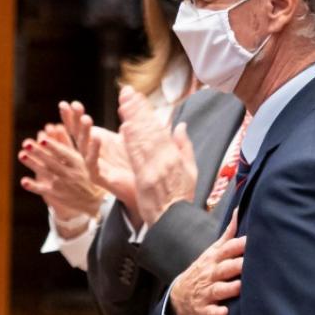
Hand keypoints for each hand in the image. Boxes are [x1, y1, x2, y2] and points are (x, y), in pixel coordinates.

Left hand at [19, 123, 104, 228]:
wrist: (91, 199)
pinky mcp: (55, 194)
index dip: (53, 147)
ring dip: (33, 164)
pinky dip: (33, 186)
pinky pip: (42, 190)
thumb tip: (57, 125)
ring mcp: (62, 184)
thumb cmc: (83, 172)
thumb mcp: (80, 158)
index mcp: (76, 162)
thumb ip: (67, 142)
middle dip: (39, 152)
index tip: (43, 140)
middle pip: (52, 162)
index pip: (63, 153)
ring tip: (21, 155)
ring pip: (46, 173)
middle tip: (26, 143)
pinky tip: (23, 181)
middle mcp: (69, 173)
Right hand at [61, 101, 136, 206]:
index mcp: (95, 145)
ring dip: (85, 133)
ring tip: (88, 118)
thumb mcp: (131, 134)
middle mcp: (91, 156)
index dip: (73, 117)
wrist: (145, 185)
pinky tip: (97, 138)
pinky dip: (94, 151)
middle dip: (75, 120)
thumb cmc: (135, 162)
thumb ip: (127, 115)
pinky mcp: (101, 179)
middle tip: (76, 106)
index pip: (79, 128)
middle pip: (78, 136)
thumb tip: (127, 92)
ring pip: (84, 149)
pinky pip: (93, 165)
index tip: (69, 103)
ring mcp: (94, 168)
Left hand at [118, 86, 196, 226]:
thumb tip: (180, 125)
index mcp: (176, 157)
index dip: (147, 112)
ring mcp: (155, 170)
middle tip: (126, 93)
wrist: (175, 222)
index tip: (138, 98)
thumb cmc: (182, 198)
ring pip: (142, 140)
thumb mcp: (191, 171)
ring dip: (132, 120)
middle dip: (137, 110)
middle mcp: (166, 160)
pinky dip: (131, 141)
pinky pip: (137, 157)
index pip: (159, 129)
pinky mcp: (145, 180)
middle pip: (149, 130)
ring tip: (123, 103)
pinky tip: (125, 128)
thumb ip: (184, 146)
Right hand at [169, 210, 244, 314]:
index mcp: (214, 259)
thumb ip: (228, 235)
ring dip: (229, 288)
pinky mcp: (203, 310)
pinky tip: (224, 313)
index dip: (239, 245)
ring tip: (240, 287)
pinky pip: (209, 312)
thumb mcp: (212, 252)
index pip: (227, 250)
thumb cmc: (204, 271)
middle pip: (225, 268)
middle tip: (250, 264)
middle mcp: (210, 274)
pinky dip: (216, 312)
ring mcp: (206, 292)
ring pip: (218, 290)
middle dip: (237, 266)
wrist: (179, 296)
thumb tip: (239, 210)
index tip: (252, 240)